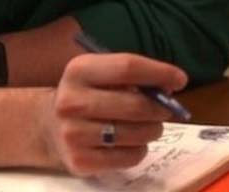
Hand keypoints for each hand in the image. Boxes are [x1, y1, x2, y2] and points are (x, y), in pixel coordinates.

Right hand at [40, 52, 186, 177]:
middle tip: (168, 109)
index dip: (158, 72)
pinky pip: (129, 157)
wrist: (48, 126)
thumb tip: (171, 83)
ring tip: (150, 125)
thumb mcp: (98, 74)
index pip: (127, 67)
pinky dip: (140, 149)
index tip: (180, 78)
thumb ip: (130, 76)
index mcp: (78, 70)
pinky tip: (132, 142)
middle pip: (135, 104)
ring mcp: (74, 133)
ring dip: (153, 129)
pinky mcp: (81, 161)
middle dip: (160, 107)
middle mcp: (72, 100)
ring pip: (135, 133)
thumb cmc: (85, 94)